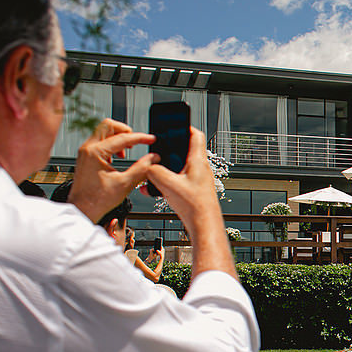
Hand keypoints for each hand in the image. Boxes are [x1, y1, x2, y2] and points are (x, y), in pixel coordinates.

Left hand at [68, 119, 155, 222]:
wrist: (83, 208)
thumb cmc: (97, 199)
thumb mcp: (125, 183)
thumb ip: (142, 168)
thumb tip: (153, 159)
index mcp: (96, 152)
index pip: (122, 138)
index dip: (140, 138)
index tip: (150, 139)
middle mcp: (88, 148)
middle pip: (108, 125)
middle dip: (125, 131)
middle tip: (136, 140)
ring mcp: (85, 151)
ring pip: (103, 131)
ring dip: (118, 137)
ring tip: (128, 150)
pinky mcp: (86, 156)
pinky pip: (100, 141)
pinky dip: (111, 143)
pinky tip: (118, 156)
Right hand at [145, 128, 234, 278]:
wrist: (205, 227)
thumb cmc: (195, 206)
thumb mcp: (168, 184)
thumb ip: (154, 172)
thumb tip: (147, 167)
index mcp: (197, 161)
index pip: (195, 135)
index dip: (185, 126)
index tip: (174, 123)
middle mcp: (199, 169)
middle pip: (184, 150)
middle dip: (169, 149)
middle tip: (158, 148)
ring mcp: (197, 180)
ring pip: (179, 167)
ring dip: (165, 168)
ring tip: (152, 172)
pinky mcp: (193, 191)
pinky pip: (177, 181)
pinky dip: (166, 182)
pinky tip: (154, 190)